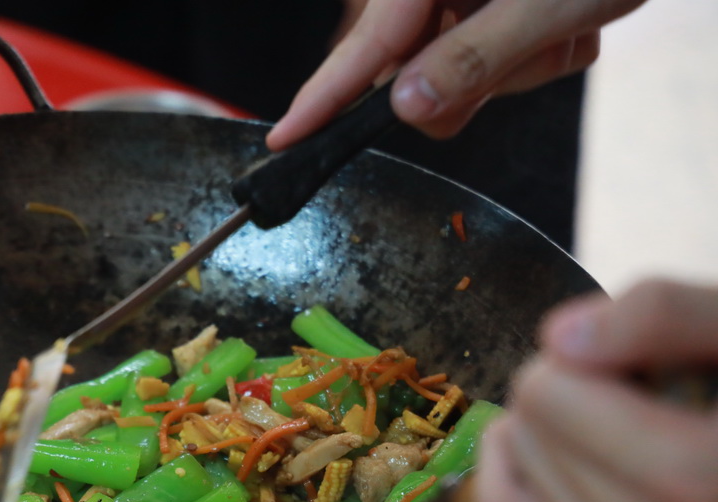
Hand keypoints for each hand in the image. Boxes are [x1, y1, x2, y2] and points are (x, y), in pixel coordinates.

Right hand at [268, 0, 646, 144]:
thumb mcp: (549, 4)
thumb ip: (473, 59)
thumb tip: (405, 107)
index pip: (362, 50)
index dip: (320, 101)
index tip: (284, 140)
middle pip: (412, 73)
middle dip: (476, 80)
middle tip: (537, 48)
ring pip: (455, 74)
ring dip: (516, 66)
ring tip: (563, 24)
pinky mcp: (480, 4)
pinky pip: (486, 57)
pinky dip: (529, 51)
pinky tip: (563, 21)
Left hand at [472, 279, 717, 501]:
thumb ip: (665, 314)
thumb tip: (560, 340)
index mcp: (697, 483)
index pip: (547, 390)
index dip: (595, 347)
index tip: (660, 358)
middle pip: (529, 416)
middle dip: (583, 384)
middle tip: (661, 390)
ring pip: (518, 452)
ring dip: (569, 422)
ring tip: (653, 420)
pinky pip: (502, 501)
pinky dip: (522, 460)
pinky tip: (576, 438)